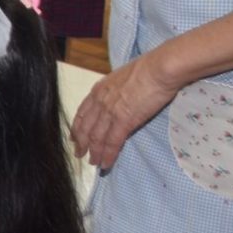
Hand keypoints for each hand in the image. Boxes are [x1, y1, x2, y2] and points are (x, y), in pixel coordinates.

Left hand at [71, 53, 178, 169]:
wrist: (159, 69)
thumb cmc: (147, 69)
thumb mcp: (122, 78)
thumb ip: (116, 91)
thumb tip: (119, 98)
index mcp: (98, 90)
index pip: (82, 113)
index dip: (77, 127)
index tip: (74, 137)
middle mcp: (100, 101)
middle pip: (85, 127)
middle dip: (81, 143)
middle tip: (79, 154)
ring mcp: (110, 112)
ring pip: (96, 137)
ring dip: (94, 152)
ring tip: (94, 163)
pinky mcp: (123, 120)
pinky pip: (112, 142)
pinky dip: (108, 155)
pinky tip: (106, 163)